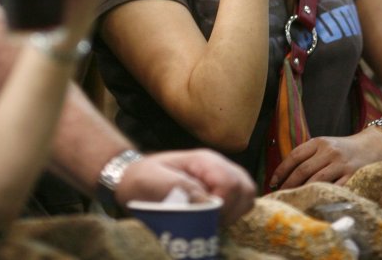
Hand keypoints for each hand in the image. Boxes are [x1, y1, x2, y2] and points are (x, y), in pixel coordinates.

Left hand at [116, 150, 255, 225]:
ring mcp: (221, 175)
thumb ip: (181, 189)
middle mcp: (217, 165)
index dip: (223, 205)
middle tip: (212, 220)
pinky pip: (241, 200)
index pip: (230, 183)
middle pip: (245, 188)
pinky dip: (234, 212)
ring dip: (234, 212)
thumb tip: (208, 202)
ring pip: (247, 194)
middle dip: (232, 210)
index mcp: (203, 160)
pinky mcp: (222, 187)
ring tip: (213, 219)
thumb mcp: (154, 181)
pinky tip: (215, 217)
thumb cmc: (142, 178)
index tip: (206, 216)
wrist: (134, 177)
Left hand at [268, 129, 381, 189]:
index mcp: (319, 142)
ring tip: (294, 200)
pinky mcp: (354, 175)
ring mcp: (342, 164)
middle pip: (303, 169)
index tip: (273, 182)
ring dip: (303, 191)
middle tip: (281, 195)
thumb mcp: (325, 145)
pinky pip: (335, 188)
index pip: (295, 156)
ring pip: (317, 180)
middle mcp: (329, 151)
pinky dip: (323, 195)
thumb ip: (309, 155)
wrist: (374, 145)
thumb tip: (285, 174)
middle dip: (289, 184)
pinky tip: (315, 202)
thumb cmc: (344, 149)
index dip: (281, 170)